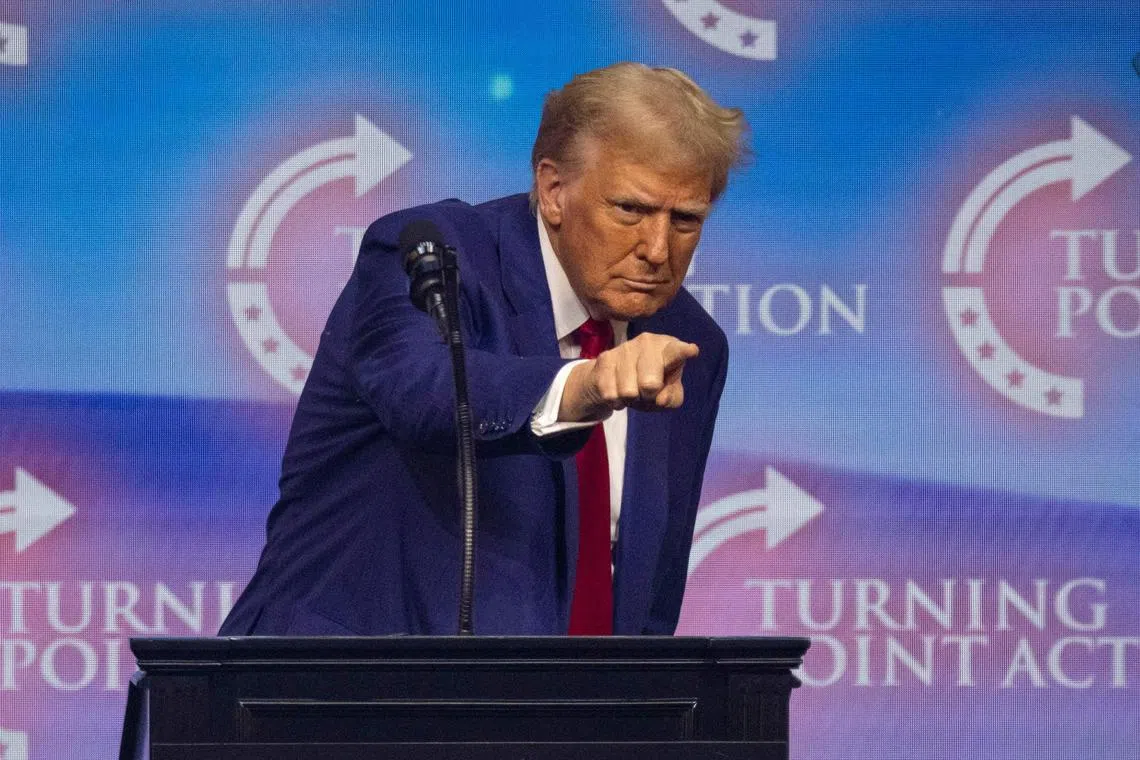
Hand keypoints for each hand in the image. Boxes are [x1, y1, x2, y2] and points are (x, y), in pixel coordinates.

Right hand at [559, 332, 699, 421]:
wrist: (613, 379)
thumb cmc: (649, 384)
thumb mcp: (668, 394)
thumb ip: (672, 397)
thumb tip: (660, 398)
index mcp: (669, 347)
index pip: (676, 352)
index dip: (683, 352)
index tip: (692, 351)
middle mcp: (648, 342)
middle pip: (650, 384)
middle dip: (648, 395)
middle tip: (647, 391)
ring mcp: (625, 348)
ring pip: (629, 392)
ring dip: (631, 399)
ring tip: (632, 390)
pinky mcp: (605, 359)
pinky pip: (612, 394)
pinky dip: (616, 401)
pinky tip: (617, 390)